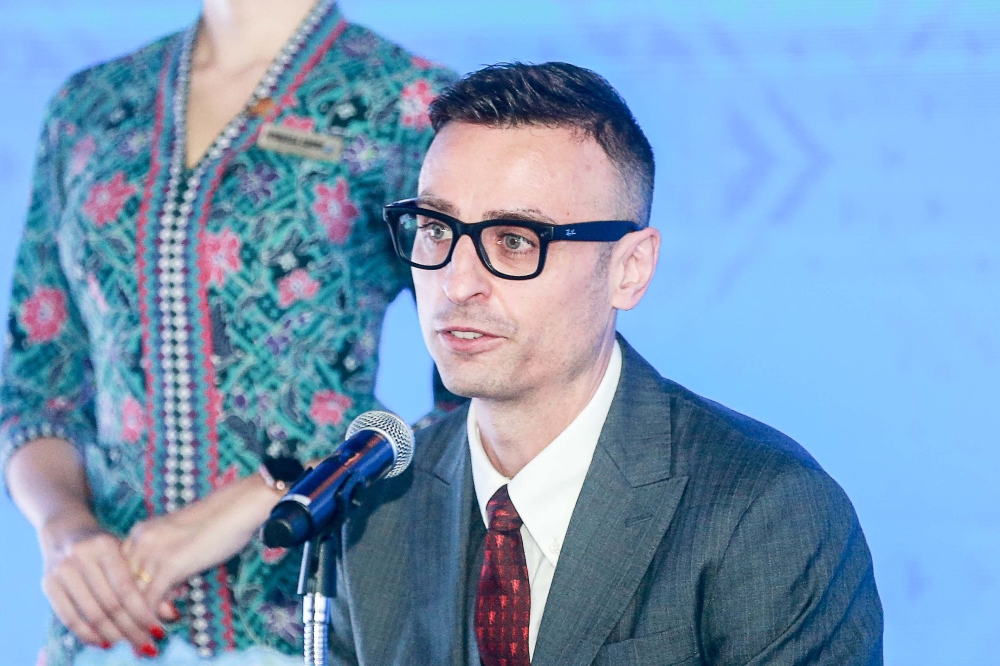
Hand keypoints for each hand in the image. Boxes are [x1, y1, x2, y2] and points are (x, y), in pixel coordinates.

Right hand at [39, 512, 164, 653]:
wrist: (65, 529)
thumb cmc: (105, 544)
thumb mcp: (126, 552)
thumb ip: (145, 579)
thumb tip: (170, 613)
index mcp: (104, 545)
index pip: (126, 588)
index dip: (142, 612)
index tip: (157, 630)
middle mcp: (80, 557)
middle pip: (109, 604)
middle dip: (130, 628)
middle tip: (146, 644)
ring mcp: (61, 571)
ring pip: (91, 614)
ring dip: (112, 635)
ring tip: (130, 645)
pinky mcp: (48, 585)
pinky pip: (69, 617)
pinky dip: (87, 633)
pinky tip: (103, 642)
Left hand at [123, 474, 280, 618]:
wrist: (237, 508)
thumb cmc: (217, 524)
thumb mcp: (180, 542)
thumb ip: (166, 565)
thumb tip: (164, 597)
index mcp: (140, 531)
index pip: (118, 570)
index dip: (127, 592)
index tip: (138, 608)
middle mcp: (140, 540)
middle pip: (121, 584)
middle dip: (131, 608)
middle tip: (147, 622)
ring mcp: (153, 552)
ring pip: (134, 595)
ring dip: (142, 617)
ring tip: (155, 627)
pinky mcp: (170, 564)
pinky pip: (152, 599)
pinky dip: (154, 617)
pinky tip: (166, 623)